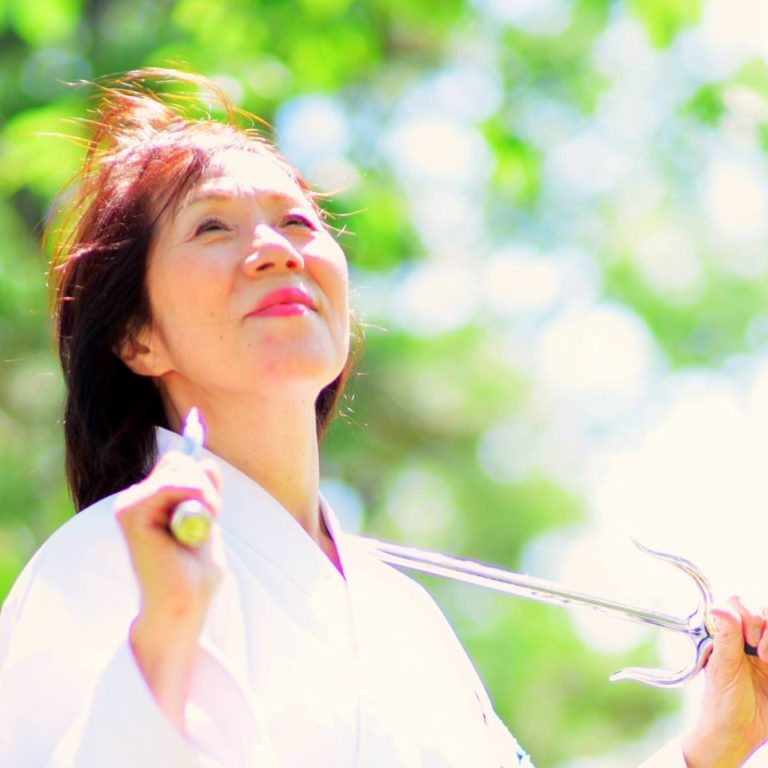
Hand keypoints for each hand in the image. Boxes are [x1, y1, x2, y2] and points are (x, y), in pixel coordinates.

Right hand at [114, 451, 221, 727]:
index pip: (178, 463)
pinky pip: (173, 483)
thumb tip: (205, 461)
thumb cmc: (195, 572)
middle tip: (209, 521)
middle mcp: (133, 499)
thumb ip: (204, 491)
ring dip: (205, 495)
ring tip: (199, 530)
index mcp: (149, 501)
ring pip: (180, 468)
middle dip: (206, 487)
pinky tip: (193, 527)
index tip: (213, 510)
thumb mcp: (207, 519)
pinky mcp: (130, 513)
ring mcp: (129, 504)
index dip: (203, 481)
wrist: (184, 604)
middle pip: (178, 461)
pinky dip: (196, 498)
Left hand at [683, 598, 767, 766]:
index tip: (749, 642)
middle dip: (764, 626)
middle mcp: (747, 637)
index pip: (740, 602)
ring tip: (767, 661)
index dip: (748, 616)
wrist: (738, 732)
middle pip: (763, 609)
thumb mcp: (724, 667)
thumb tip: (718, 607)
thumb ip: (726, 636)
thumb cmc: (723, 700)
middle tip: (761, 654)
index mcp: (726, 632)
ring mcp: (765, 650)